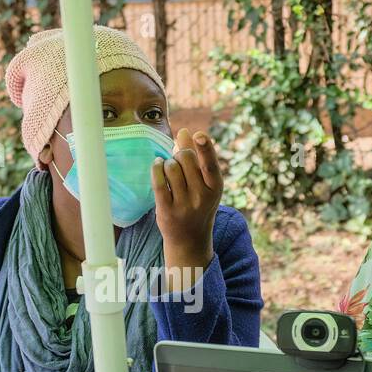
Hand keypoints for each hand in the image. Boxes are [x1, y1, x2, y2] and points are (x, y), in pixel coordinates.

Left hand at [153, 129, 221, 275]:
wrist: (190, 239)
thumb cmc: (198, 203)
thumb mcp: (204, 183)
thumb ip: (196, 157)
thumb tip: (184, 131)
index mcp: (216, 187)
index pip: (210, 165)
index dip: (205, 148)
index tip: (198, 134)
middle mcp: (202, 196)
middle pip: (186, 158)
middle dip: (180, 154)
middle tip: (180, 161)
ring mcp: (184, 205)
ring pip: (171, 167)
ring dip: (167, 162)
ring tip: (169, 169)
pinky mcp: (167, 211)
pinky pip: (158, 181)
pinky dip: (156, 167)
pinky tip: (157, 165)